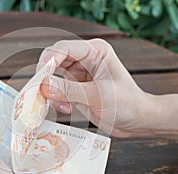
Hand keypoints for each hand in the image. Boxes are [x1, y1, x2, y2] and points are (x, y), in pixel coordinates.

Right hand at [38, 39, 155, 137]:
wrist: (136, 120)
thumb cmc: (127, 104)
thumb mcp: (99, 96)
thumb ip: (70, 90)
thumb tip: (44, 86)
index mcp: (95, 51)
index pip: (63, 48)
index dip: (49, 61)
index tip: (41, 79)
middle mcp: (84, 59)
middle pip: (53, 60)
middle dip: (46, 77)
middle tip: (42, 93)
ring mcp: (78, 73)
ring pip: (52, 76)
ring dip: (51, 92)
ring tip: (62, 105)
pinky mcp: (74, 87)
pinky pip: (56, 90)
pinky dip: (56, 100)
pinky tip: (67, 109)